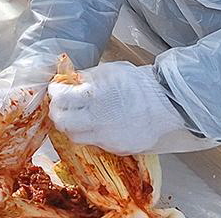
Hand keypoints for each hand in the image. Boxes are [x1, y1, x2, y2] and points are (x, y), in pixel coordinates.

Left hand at [48, 62, 218, 154]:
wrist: (165, 101)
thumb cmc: (137, 82)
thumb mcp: (108, 71)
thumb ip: (86, 78)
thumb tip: (68, 81)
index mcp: (94, 96)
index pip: (61, 99)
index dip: (55, 94)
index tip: (56, 90)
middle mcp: (97, 120)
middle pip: (63, 123)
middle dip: (58, 114)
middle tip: (61, 107)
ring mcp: (107, 137)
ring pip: (76, 138)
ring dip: (72, 127)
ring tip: (77, 117)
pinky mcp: (117, 148)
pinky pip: (96, 144)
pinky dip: (92, 134)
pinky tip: (97, 125)